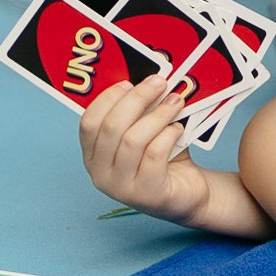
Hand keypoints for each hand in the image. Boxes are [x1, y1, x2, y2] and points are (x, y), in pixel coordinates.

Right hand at [80, 74, 225, 227]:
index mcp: (94, 156)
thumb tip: (147, 81)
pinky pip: (154, 155)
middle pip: (112, 128)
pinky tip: (178, 128)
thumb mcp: (145, 133)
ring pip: (133, 140)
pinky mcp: (147, 194)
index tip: (130, 81)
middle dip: (137, 99)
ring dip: (158, 114)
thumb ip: (140, 113)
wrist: (186, 194)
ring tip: (175, 101)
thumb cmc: (162, 159)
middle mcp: (101, 174)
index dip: (107, 99)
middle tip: (159, 82)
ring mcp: (122, 188)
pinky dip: (168, 135)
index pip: (89, 123)